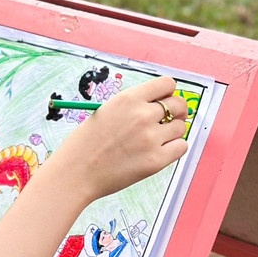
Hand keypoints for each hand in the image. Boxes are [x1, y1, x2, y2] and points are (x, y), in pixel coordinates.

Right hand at [52, 75, 188, 201]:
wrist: (75, 172)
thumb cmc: (85, 144)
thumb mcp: (105, 112)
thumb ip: (132, 107)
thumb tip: (159, 107)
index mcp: (128, 99)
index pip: (167, 84)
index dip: (167, 93)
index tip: (162, 102)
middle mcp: (142, 115)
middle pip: (179, 105)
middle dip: (175, 112)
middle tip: (166, 122)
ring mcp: (151, 138)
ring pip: (181, 127)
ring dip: (172, 132)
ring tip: (155, 140)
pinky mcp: (156, 160)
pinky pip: (181, 147)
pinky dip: (174, 148)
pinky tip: (158, 152)